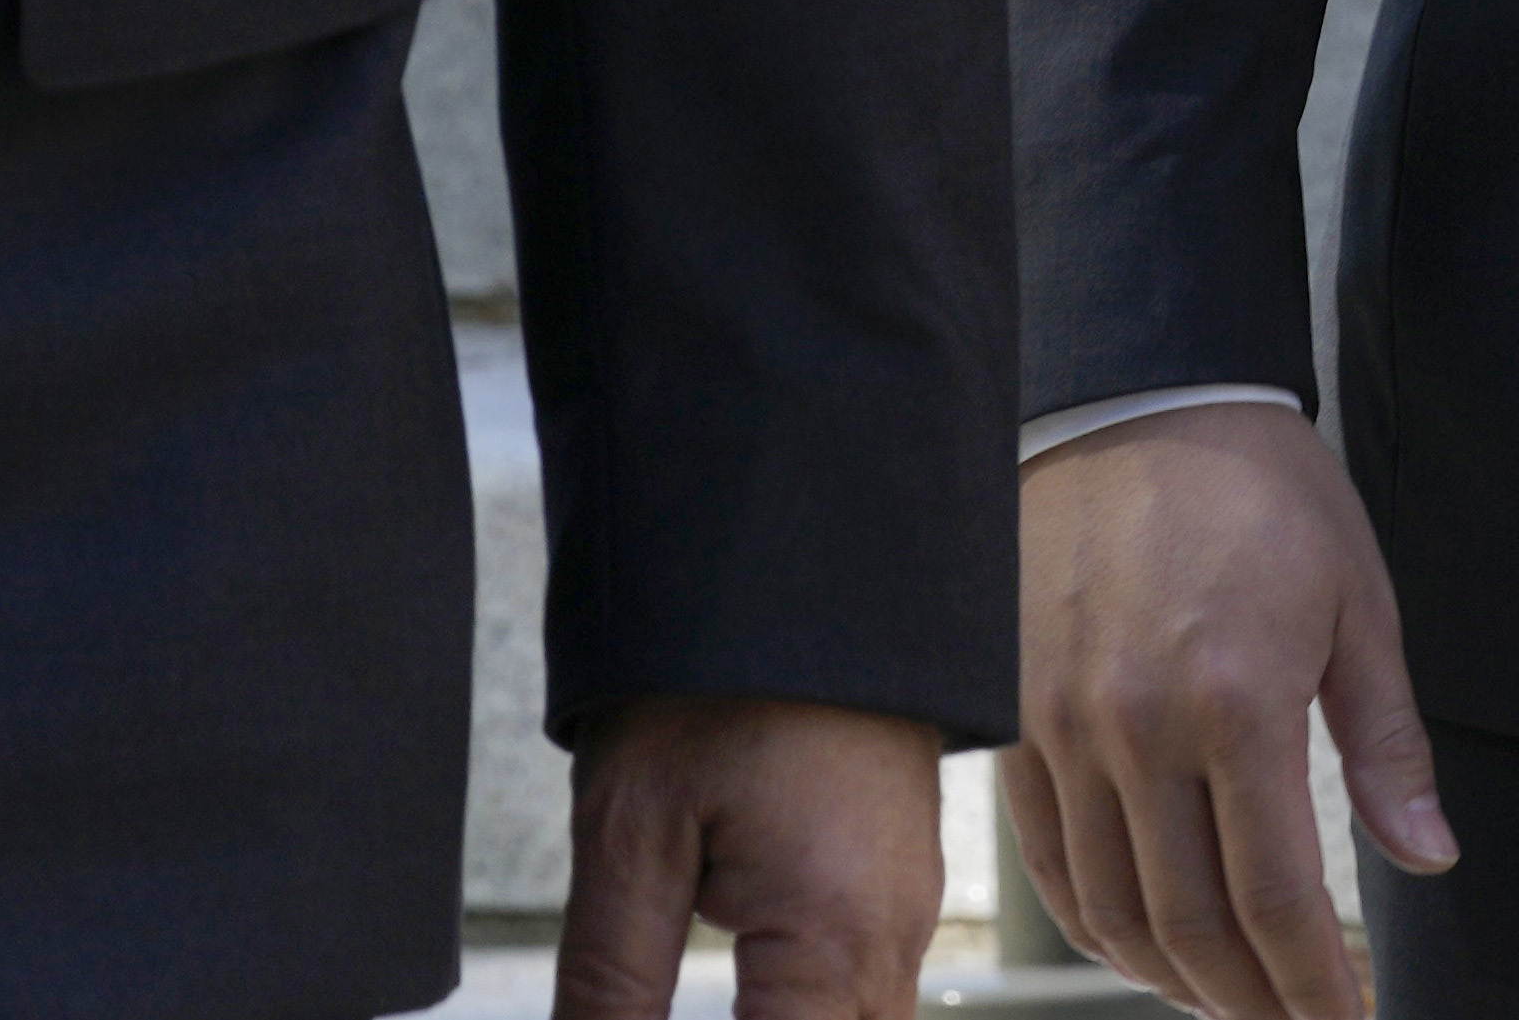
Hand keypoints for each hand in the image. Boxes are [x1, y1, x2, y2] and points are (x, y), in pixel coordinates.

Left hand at [555, 693, 948, 1019]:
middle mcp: (894, 944)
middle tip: (641, 1011)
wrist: (807, 547)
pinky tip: (744, 1004)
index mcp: (832, 944)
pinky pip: (864, 1000)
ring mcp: (909, 914)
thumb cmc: (716, 674)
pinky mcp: (898, 885)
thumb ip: (609, 985)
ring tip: (678, 1005)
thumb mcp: (631, 831)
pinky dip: (804, 1019)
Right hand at [1013, 405, 1453, 1019]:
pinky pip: (1049, 861)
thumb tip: (1429, 857)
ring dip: (1176, 982)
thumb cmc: (1259, 484)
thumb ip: (1386, 742)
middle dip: (1252, 1004)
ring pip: (1112, 912)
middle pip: (1191, 927)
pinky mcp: (1012, 715)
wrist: (1134, 386)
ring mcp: (1062, 725)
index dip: (1316, 987)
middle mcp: (1137, 727)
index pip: (1277, 901)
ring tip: (1231, 1000)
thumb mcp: (1355, 598)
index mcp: (1237, 701)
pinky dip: (1097, 928)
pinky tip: (1145, 947)